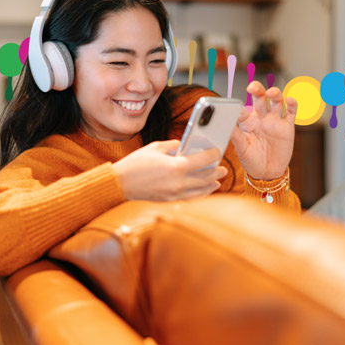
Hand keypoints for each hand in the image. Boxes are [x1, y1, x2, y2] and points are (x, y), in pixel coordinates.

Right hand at [113, 140, 227, 201]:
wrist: (121, 183)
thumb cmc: (136, 163)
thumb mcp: (156, 147)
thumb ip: (174, 145)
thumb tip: (186, 146)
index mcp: (176, 166)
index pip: (203, 160)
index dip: (213, 154)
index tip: (217, 151)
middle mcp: (178, 182)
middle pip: (206, 177)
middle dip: (216, 171)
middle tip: (222, 167)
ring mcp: (175, 193)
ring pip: (201, 190)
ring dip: (211, 184)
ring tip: (217, 179)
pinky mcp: (170, 200)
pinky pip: (191, 197)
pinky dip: (201, 193)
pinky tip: (205, 189)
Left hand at [231, 80, 296, 179]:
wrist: (267, 173)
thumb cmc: (251, 161)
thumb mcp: (241, 149)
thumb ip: (236, 135)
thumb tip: (224, 123)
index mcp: (247, 122)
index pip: (243, 109)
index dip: (240, 108)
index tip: (237, 112)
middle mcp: (261, 118)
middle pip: (260, 97)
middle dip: (257, 89)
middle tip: (252, 87)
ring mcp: (274, 121)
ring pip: (276, 101)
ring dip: (275, 93)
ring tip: (271, 93)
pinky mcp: (287, 127)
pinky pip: (291, 112)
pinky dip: (292, 104)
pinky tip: (290, 100)